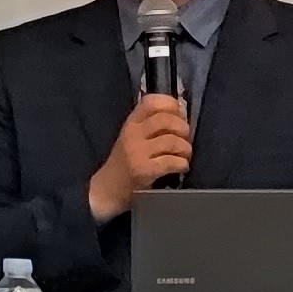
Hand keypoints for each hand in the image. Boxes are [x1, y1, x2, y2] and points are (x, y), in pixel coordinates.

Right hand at [87, 93, 192, 220]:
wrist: (107, 189)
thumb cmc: (124, 162)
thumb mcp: (132, 137)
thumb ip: (150, 124)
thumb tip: (181, 115)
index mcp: (131, 123)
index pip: (151, 102)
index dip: (170, 104)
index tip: (180, 114)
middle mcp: (132, 134)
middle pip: (166, 120)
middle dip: (183, 128)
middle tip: (185, 139)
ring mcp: (137, 152)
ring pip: (172, 141)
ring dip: (185, 148)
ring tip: (184, 155)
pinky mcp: (143, 170)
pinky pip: (171, 162)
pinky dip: (182, 163)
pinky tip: (181, 167)